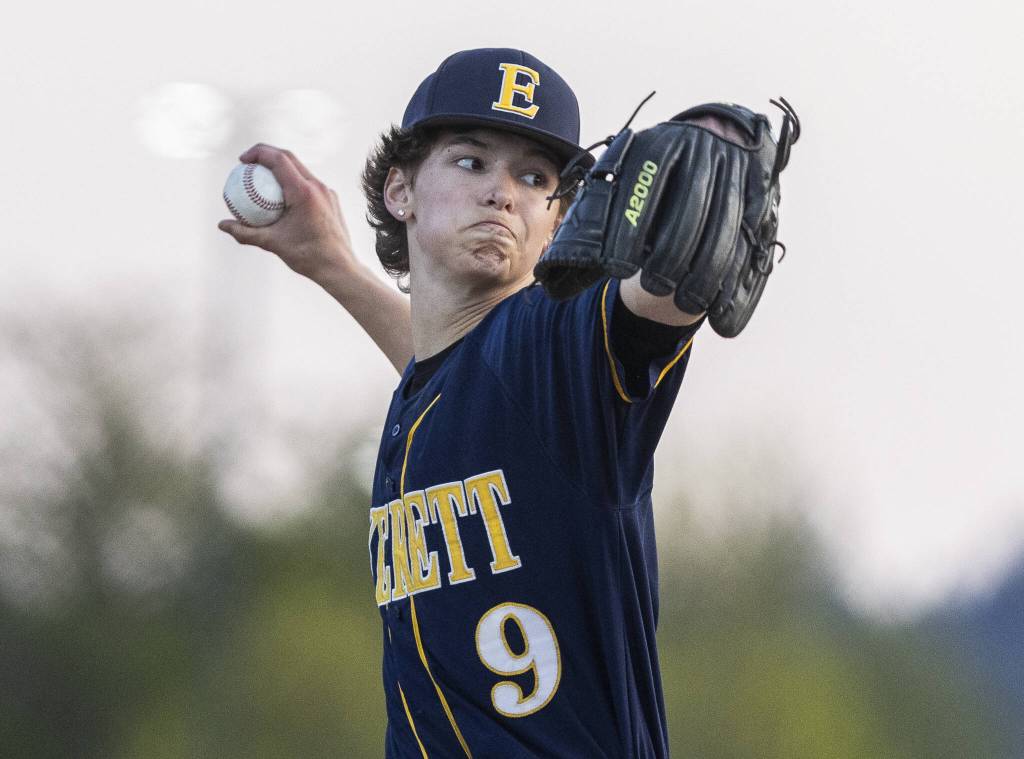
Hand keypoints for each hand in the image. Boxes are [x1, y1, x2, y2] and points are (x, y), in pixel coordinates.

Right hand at [218, 144, 355, 284]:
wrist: (339, 268)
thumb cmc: (308, 257)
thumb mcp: (272, 243)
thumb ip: (245, 232)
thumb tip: (222, 225)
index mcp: (304, 192)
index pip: (279, 159)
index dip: (258, 153)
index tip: (242, 161)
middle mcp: (318, 187)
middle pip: (290, 158)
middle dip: (266, 155)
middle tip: (248, 164)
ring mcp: (327, 192)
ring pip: (301, 169)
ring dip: (280, 167)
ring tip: (263, 178)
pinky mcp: (331, 200)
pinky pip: (310, 184)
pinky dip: (292, 182)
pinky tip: (281, 196)